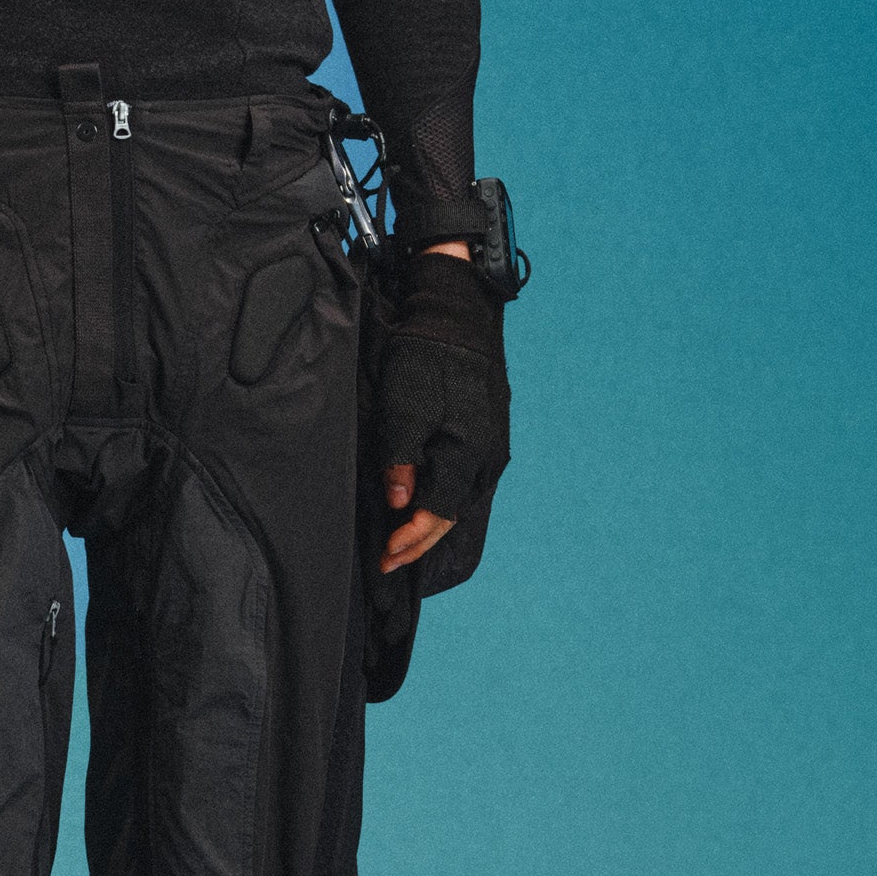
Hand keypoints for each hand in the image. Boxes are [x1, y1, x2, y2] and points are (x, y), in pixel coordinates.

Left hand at [372, 240, 508, 580]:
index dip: (409, 540)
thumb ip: (401, 458)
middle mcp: (487, 457)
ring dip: (433, 524)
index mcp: (468, 453)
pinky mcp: (489, 434)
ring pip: (462, 500)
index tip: (383, 555)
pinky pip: (467, 481)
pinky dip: (445, 500)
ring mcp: (493, 446)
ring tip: (405, 542)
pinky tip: (428, 505)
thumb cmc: (425, 357)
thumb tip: (400, 503)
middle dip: (419, 542)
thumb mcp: (403, 406)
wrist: (458, 315)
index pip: (438, 515)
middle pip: (453, 515)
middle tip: (389, 560)